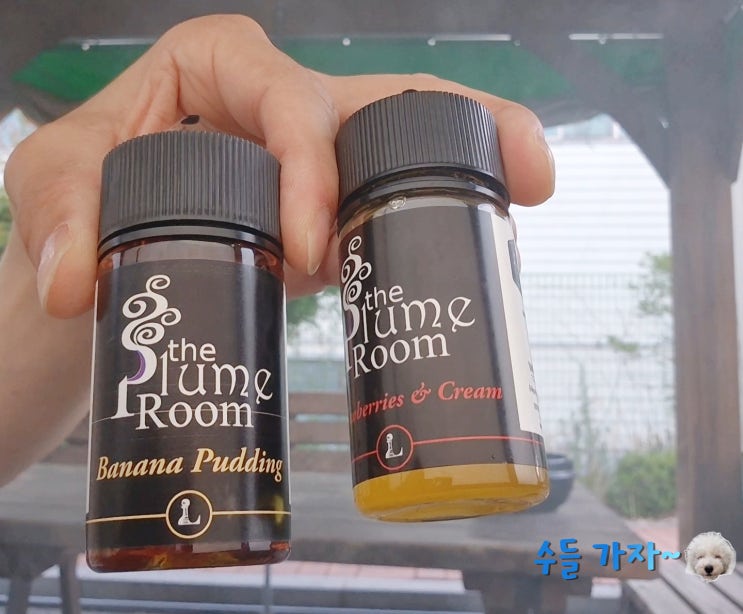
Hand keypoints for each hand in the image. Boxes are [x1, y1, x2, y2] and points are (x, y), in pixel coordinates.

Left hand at [4, 14, 553, 318]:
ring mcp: (314, 161)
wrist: (104, 258)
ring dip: (470, 165)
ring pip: (404, 147)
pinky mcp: (330, 215)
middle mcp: (280, 105)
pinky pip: (389, 205)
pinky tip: (484, 236)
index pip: (288, 102)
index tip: (306, 251)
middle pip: (381, 103)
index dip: (308, 169)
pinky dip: (436, 217)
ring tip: (531, 190)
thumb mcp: (48, 184)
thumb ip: (54, 221)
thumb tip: (77, 287)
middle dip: (457, 127)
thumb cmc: (79, 199)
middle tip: (522, 171)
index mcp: (220, 66)